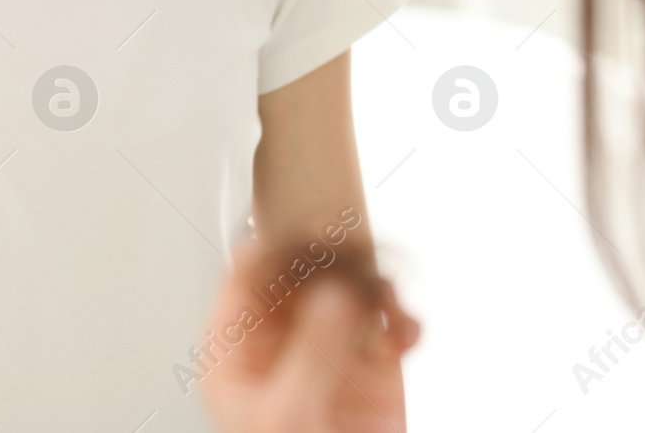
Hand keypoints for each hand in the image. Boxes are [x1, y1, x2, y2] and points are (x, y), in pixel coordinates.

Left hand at [199, 240, 420, 432]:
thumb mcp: (289, 414)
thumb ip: (311, 351)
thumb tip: (332, 293)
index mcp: (238, 347)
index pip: (248, 270)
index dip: (279, 243)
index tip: (313, 231)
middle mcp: (281, 339)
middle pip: (305, 269)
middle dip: (338, 259)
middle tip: (362, 254)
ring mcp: (326, 349)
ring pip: (351, 286)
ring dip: (378, 284)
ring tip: (391, 301)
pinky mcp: (369, 367)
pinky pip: (388, 322)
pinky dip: (403, 320)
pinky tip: (407, 333)